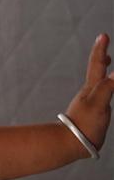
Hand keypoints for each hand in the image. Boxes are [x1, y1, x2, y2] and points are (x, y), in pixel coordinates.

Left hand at [65, 33, 113, 153]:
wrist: (71, 144)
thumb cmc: (84, 124)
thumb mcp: (99, 104)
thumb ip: (108, 87)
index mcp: (92, 88)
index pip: (97, 65)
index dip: (100, 50)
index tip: (103, 35)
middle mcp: (90, 92)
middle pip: (96, 70)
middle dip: (101, 57)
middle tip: (104, 45)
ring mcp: (90, 102)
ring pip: (99, 82)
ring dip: (104, 71)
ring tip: (108, 63)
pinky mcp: (93, 113)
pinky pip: (102, 94)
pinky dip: (107, 87)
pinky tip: (107, 93)